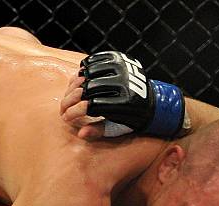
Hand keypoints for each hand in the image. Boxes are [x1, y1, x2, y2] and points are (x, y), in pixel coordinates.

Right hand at [61, 51, 188, 140]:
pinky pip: (97, 59)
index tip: (67, 117)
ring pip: (91, 71)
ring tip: (77, 89)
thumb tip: (80, 133)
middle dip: (75, 97)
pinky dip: (87, 66)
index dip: (75, 112)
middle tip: (70, 102)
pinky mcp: (122, 59)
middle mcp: (125, 85)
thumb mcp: (118, 129)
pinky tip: (84, 75)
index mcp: (125, 106)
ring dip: (79, 81)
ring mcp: (124, 70)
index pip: (91, 106)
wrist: (152, 102)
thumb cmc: (131, 120)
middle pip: (88, 88)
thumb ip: (99, 131)